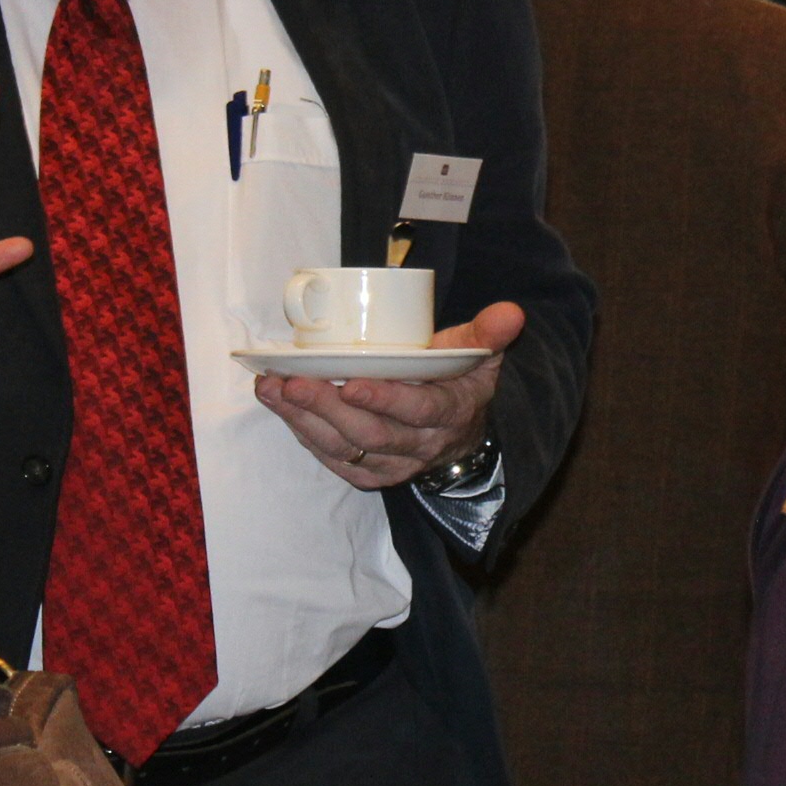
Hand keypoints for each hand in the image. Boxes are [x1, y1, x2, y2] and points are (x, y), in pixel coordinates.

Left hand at [252, 301, 522, 488]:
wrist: (460, 434)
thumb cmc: (459, 381)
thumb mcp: (479, 355)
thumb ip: (488, 333)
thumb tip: (512, 311)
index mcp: (450, 412)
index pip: (419, 409)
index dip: (386, 400)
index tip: (352, 383)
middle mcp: (422, 446)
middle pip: (371, 434)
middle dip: (328, 408)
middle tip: (292, 383)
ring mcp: (394, 465)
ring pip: (346, 450)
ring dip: (304, 420)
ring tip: (273, 389)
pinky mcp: (370, 474)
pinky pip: (333, 459)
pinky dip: (303, 434)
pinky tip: (280, 406)